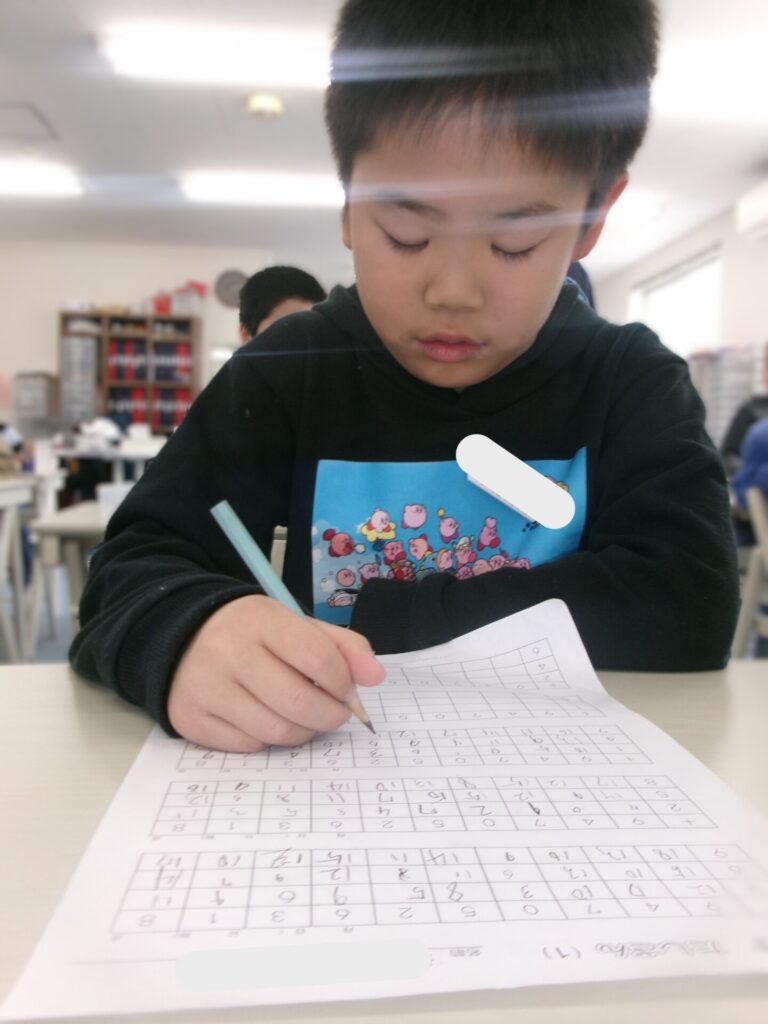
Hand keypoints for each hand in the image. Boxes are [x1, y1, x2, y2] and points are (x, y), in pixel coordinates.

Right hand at [167, 595, 383, 751]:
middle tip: (335, 713)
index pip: (318, 657)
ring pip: (276, 731)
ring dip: (304, 732)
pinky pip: (249, 746)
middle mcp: (229, 652)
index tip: (346, 689)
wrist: (183, 637)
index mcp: (261, 620)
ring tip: (306, 718)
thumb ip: (342, 646)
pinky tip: (269, 719)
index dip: (343, 681)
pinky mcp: (191, 719)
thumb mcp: (297, 626)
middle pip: (299, 702)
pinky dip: (269, 739)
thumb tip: (376, 676)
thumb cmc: (254, 634)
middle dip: (331, 716)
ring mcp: (206, 688)